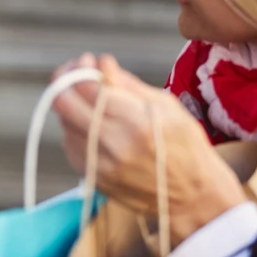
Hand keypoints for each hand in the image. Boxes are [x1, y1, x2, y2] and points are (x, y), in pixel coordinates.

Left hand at [51, 54, 247, 245]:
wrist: (193, 195)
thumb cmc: (186, 146)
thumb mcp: (166, 104)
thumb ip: (127, 84)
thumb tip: (101, 64)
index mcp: (135, 121)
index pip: (86, 87)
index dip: (80, 67)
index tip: (88, 61)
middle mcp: (113, 144)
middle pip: (63, 104)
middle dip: (65, 81)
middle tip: (77, 73)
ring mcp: (100, 165)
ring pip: (64, 124)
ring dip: (72, 106)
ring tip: (90, 99)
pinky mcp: (94, 179)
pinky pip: (71, 146)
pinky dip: (76, 129)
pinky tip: (93, 125)